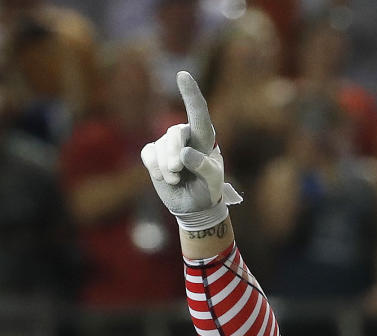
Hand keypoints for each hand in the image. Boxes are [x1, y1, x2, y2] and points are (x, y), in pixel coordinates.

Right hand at [140, 71, 240, 229]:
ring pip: (160, 147)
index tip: (182, 74)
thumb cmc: (208, 188)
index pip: (198, 113)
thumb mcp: (213, 180)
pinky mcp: (154, 154)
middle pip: (175, 133)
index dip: (191, 93)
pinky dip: (155, 168)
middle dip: (174, 153)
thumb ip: (204, 166)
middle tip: (178, 170)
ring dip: (167, 167)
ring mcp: (167, 144)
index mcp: (204, 138)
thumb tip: (185, 154)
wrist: (193, 205)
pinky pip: (148, 155)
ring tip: (177, 179)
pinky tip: (165, 178)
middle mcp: (186, 136)